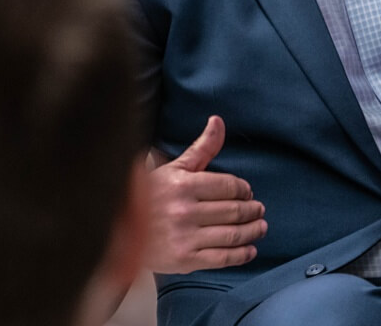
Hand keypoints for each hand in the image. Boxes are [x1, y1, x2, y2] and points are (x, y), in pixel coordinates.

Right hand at [144, 115, 267, 273]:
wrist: (120, 229)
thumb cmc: (151, 195)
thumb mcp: (175, 167)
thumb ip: (202, 147)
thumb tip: (218, 121)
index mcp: (184, 185)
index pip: (228, 186)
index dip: (243, 189)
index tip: (248, 192)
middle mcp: (185, 211)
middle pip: (233, 210)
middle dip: (252, 210)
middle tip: (259, 209)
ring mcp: (185, 237)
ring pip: (231, 234)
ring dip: (252, 231)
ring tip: (260, 227)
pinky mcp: (184, 259)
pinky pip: (221, 258)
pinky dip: (240, 254)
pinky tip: (250, 249)